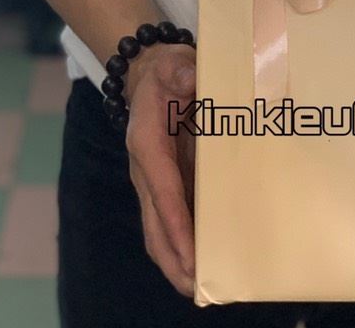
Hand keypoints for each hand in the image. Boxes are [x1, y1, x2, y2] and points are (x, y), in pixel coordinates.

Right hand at [125, 44, 197, 295]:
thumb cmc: (166, 72)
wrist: (149, 76)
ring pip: (160, 231)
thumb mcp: (173, 63)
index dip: (175, 223)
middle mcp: (146, 171)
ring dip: (179, 261)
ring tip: (204, 289)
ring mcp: (155, 182)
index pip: (162, 190)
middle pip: (154, 226)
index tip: (192, 253)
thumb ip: (179, 70)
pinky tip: (208, 262)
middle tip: (199, 288)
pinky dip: (186, 245)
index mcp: (147, 144)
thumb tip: (189, 81)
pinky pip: (172, 222)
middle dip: (175, 258)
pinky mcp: (167, 185)